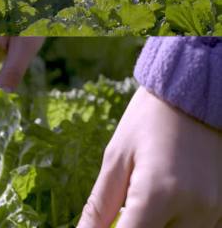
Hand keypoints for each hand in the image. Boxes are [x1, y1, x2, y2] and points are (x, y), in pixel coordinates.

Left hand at [78, 87, 221, 227]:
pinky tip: (163, 206)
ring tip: (143, 204)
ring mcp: (214, 211)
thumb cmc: (147, 122)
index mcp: (158, 194)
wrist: (195, 95)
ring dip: (154, 226)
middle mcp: (193, 209)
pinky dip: (175, 224)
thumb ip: (100, 206)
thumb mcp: (116, 159)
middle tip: (123, 211)